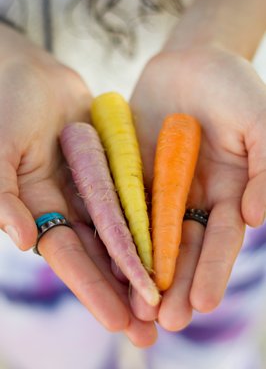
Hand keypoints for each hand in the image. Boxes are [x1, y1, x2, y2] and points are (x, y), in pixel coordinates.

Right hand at [0, 28, 156, 346]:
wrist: (29, 73)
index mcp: (36, 208)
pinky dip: (152, 221)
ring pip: (122, 233)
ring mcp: (90, 188)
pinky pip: (134, 197)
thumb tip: (21, 237)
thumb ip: (2, 190)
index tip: (119, 320)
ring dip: (144, 266)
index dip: (92, 287)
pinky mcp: (110, 168)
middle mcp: (66, 205)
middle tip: (151, 331)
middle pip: (100, 255)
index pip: (69, 256)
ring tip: (170, 301)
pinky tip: (175, 246)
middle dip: (123, 292)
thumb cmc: (5, 105)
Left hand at [130, 46, 265, 329]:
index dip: (213, 270)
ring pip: (151, 235)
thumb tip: (255, 218)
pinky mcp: (132, 172)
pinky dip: (116, 233)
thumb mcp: (260, 121)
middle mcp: (193, 196)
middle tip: (165, 321)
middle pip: (184, 247)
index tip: (202, 304)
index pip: (221, 239)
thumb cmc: (233, 85)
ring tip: (135, 308)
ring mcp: (160, 186)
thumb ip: (264, 168)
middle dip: (176, 283)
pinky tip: (108, 260)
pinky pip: (122, 205)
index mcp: (228, 191)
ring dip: (144, 270)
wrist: (192, 58)